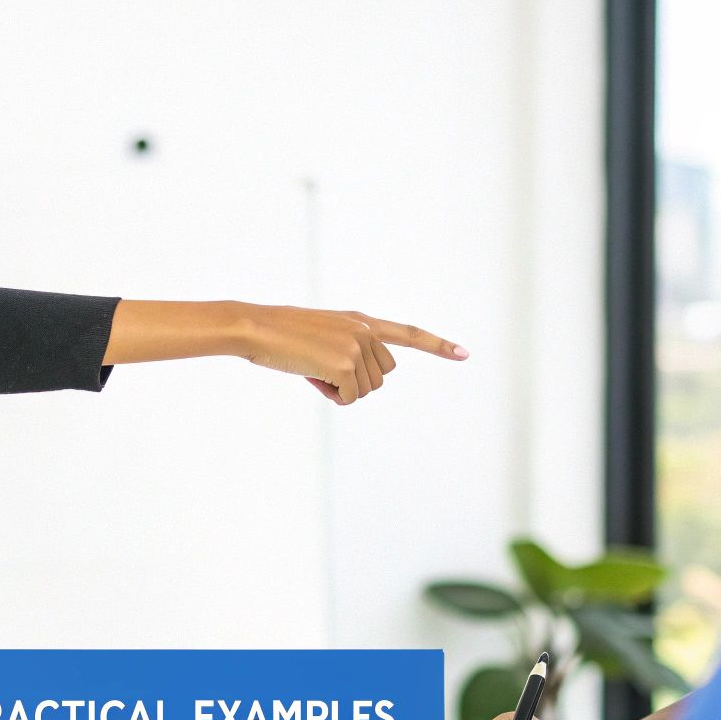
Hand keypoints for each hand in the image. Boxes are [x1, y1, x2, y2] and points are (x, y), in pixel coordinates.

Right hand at [236, 305, 467, 404]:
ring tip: (312, 369)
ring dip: (341, 390)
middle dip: (356, 383)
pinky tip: (311, 377)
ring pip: (366, 390)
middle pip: (381, 377)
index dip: (437, 345)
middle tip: (322, 371)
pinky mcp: (346, 364)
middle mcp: (365, 330)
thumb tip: (356, 388)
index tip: (464, 354)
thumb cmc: (280, 337)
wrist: (256, 328)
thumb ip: (347, 352)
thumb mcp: (321, 337)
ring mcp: (358, 346)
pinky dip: (333, 396)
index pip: (406, 333)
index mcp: (361, 321)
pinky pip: (350, 398)